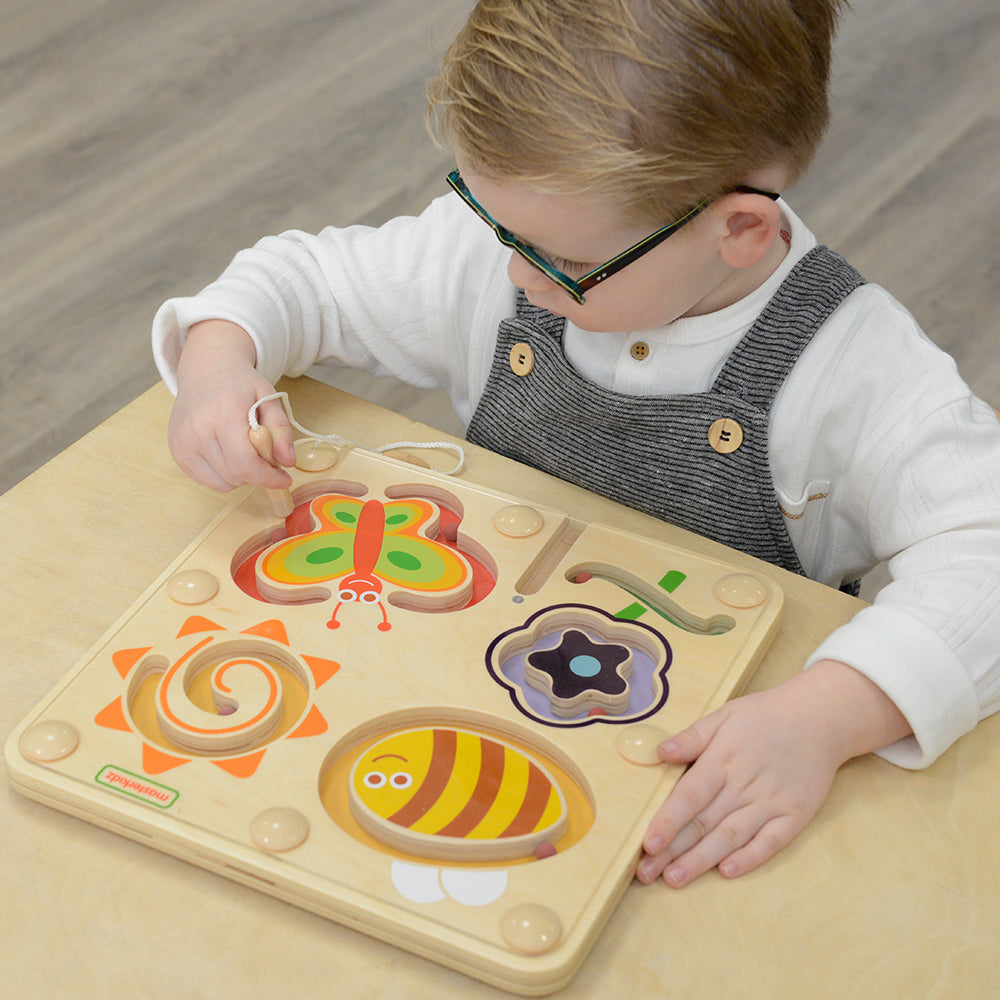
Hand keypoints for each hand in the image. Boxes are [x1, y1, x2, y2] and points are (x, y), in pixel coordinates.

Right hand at [168, 320, 295, 491]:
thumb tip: (288, 461)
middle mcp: (198, 429)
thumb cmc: (240, 385)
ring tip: (245, 451)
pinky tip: (229, 454)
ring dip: (241, 476)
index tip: (285, 479)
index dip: (269, 477)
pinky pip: (208, 481)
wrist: (205, 370)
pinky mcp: (177, 451)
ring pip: (223, 483)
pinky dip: (224, 476)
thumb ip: (281, 430)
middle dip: (259, 473)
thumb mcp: (269, 399)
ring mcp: (183, 442)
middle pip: (236, 476)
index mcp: (224, 413)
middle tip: (265, 456)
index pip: (245, 463)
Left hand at [635, 660, 910, 887]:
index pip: (689, 796)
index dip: (668, 821)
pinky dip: (750, 857)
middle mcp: (744, 785)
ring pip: (731, 837)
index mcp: (722, 760)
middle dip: (673, 850)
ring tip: (675, 879)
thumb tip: (659, 752)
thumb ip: (692, 737)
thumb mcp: (724, 715)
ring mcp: (771, 802)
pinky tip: (727, 872)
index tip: (647, 844)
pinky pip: (771, 841)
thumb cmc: (764, 717)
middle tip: (645, 873)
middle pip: (704, 823)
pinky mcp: (794, 815)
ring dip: (702, 860)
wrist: (819, 718)